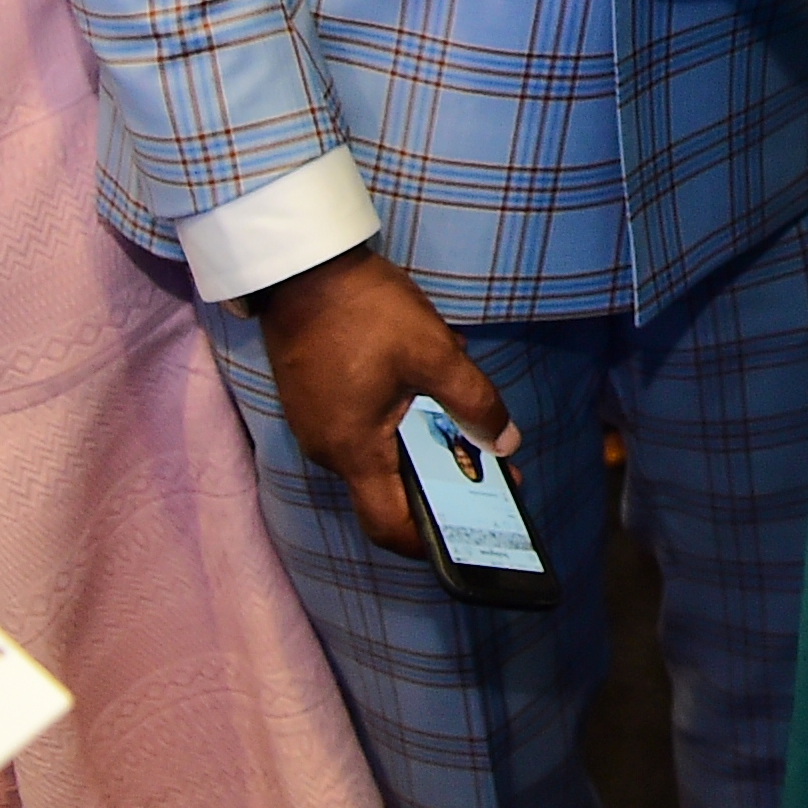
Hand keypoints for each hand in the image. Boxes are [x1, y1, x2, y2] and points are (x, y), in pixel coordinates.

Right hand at [252, 246, 513, 555]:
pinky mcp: (315, 402)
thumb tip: (506, 443)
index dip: (427, 540)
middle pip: (386, 490)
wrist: (302, 267)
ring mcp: (317, 425)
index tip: (468, 535)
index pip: (387, 524)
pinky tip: (428, 394)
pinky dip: (398, 423)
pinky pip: (362, 429)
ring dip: (420, 447)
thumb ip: (473, 401)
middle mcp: (328, 449)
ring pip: (377, 454)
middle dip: (439, 485)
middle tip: (490, 471)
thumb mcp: (433, 351)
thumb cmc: (364, 310)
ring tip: (466, 425)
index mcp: (353, 449)